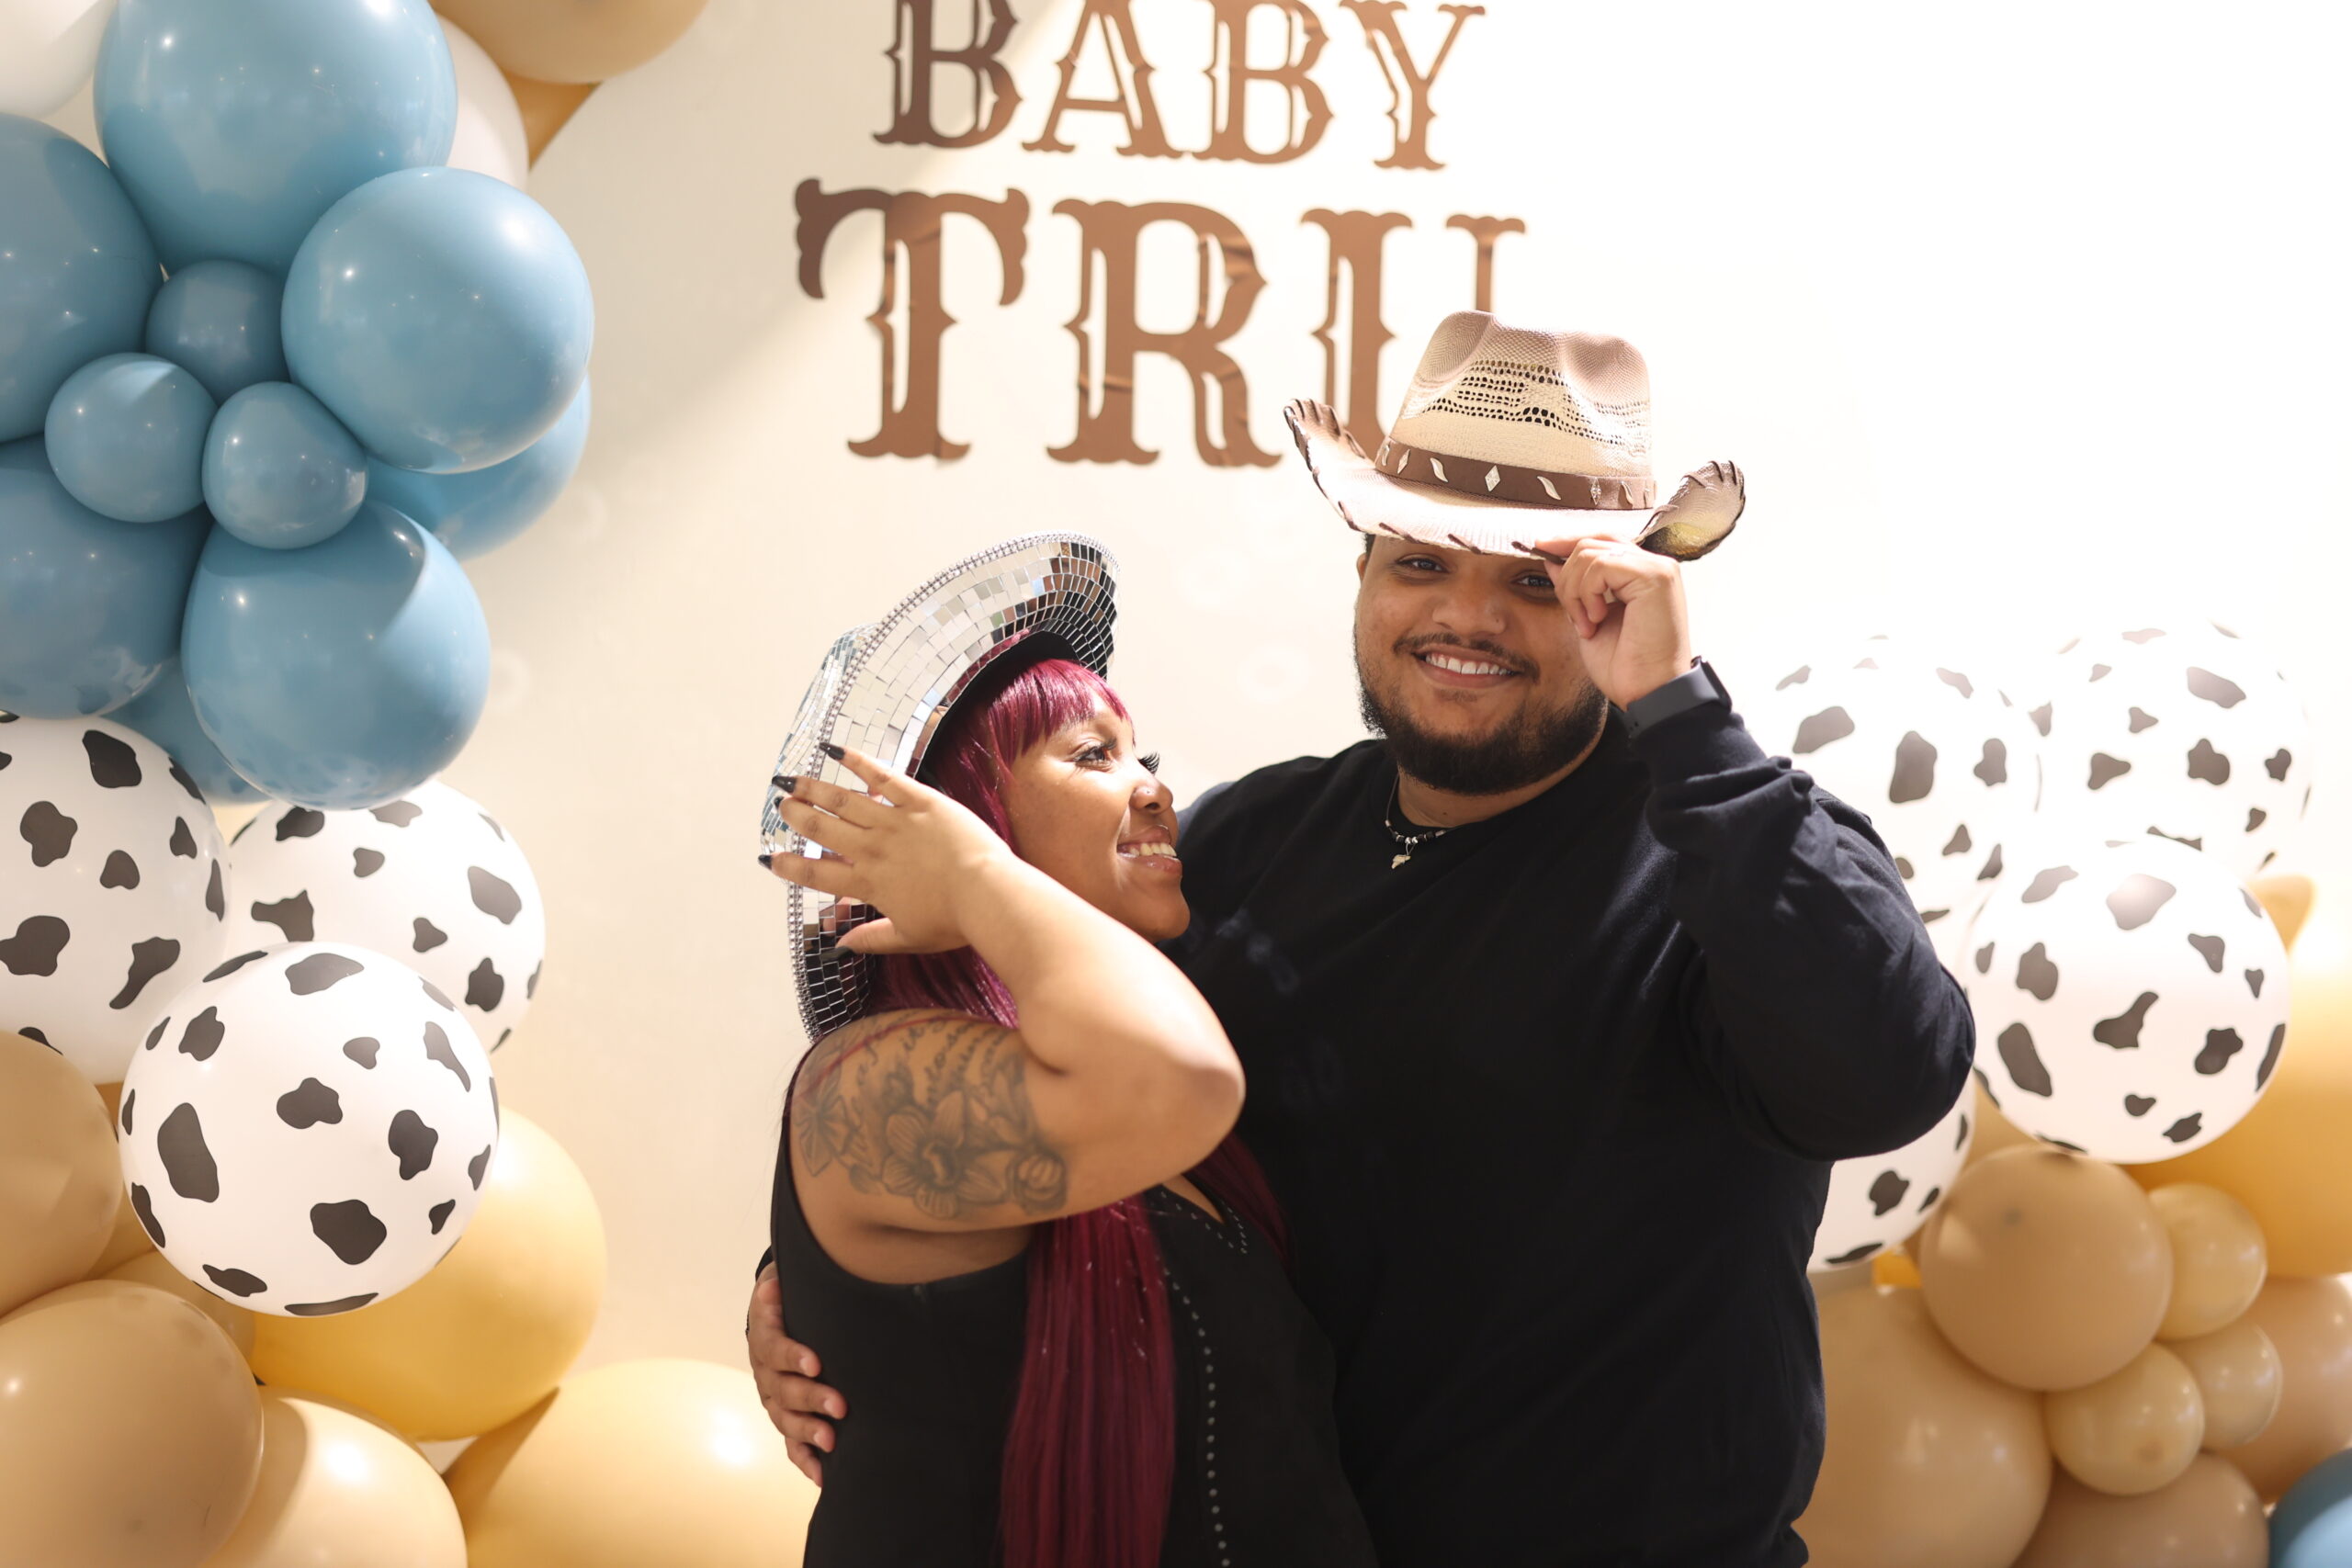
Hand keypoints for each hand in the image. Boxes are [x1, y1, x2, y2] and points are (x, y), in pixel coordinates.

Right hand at [748, 1264, 843, 1485]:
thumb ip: (782, 1279)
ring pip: (784, 1419)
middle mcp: (764, 1371)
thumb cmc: (790, 1293)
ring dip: (807, 1432)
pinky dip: (804, 1460)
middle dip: (811, 1399)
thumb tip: (776, 1284)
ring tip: (831, 1442)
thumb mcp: (783, 1277)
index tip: (815, 1363)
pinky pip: (790, 1443)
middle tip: (839, 1405)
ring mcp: (773, 1397)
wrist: (780, 1310)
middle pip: (782, 1390)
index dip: (792, 1356)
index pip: (773, 1348)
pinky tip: (822, 1475)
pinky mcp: (785, 1416)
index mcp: (764, 1335)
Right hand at [764, 746, 1017, 954]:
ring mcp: (896, 822)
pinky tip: (836, 751)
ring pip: (845, 801)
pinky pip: (883, 777)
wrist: (988, 893)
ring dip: (815, 789)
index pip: (818, 876)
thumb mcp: (910, 937)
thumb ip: (873, 939)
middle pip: (824, 831)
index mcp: (870, 884)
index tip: (770, 859)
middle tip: (781, 805)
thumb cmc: (955, 921)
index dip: (791, 867)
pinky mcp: (920, 802)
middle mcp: (874, 850)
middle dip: (798, 816)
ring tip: (793, 780)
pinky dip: (858, 762)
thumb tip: (842, 947)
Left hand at [1524, 533, 1696, 707]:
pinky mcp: (1655, 576)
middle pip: (1591, 542)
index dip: (1567, 542)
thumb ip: (1576, 586)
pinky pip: (1601, 566)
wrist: (1648, 692)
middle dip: (1567, 577)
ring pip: (1590, 553)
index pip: (1600, 540)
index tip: (1540, 548)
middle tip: (1572, 614)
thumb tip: (1552, 559)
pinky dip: (1587, 594)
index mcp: (1641, 573)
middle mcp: (1653, 564)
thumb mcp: (1588, 618)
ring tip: (1587, 624)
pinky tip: (1597, 620)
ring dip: (1575, 592)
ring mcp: (1657, 568)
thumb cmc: (1626, 665)